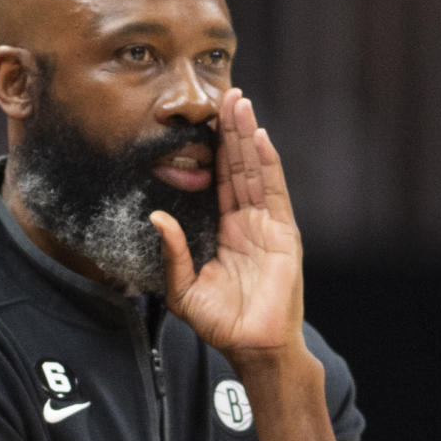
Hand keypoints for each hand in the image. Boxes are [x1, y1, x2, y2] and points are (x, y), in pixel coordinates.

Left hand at [150, 89, 303, 356]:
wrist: (253, 347)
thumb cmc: (221, 324)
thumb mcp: (184, 290)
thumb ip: (173, 254)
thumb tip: (157, 218)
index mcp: (224, 231)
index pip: (217, 181)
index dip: (212, 151)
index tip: (203, 119)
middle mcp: (247, 222)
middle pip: (238, 167)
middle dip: (231, 131)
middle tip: (224, 93)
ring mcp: (267, 225)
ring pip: (255, 171)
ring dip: (247, 136)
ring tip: (240, 103)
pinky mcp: (283, 233)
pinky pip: (274, 191)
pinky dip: (268, 163)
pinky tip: (260, 137)